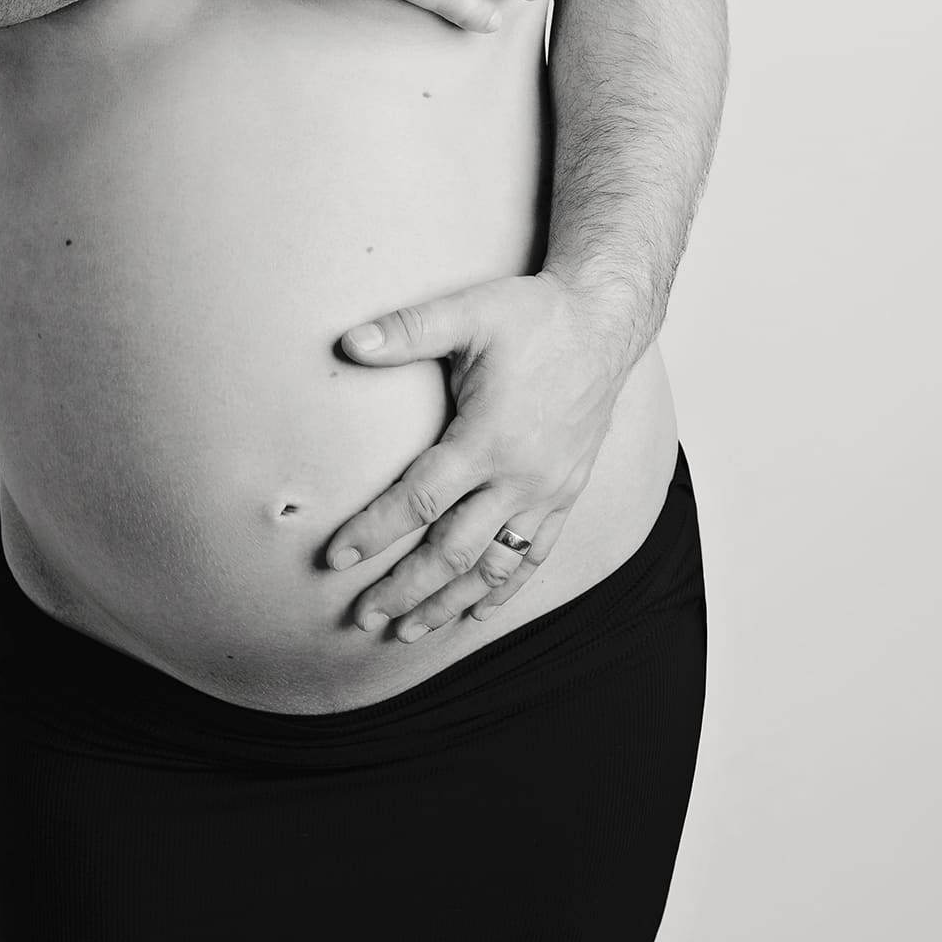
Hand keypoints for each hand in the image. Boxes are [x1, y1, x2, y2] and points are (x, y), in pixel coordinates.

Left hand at [323, 270, 631, 634]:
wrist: (605, 324)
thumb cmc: (534, 316)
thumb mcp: (469, 311)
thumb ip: (407, 330)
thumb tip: (348, 341)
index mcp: (488, 438)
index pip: (420, 500)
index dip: (374, 531)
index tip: (336, 557)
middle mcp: (519, 477)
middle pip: (452, 551)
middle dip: (404, 589)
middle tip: (362, 618)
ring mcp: (547, 492)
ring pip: (492, 567)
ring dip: (448, 603)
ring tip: (407, 631)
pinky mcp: (566, 495)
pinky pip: (533, 558)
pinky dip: (503, 591)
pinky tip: (475, 612)